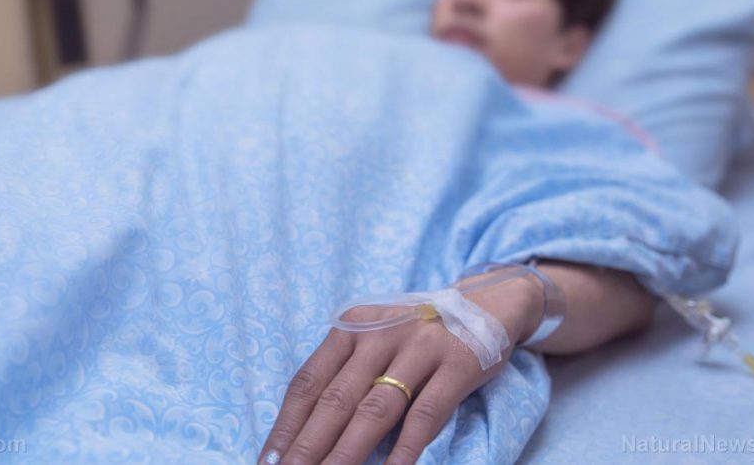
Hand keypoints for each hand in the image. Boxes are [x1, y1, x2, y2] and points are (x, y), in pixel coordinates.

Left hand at [258, 276, 542, 464]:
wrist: (484, 305)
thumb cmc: (414, 334)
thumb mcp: (373, 338)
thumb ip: (345, 375)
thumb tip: (305, 435)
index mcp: (350, 326)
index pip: (308, 382)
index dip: (286, 425)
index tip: (269, 461)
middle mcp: (380, 334)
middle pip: (336, 400)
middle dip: (308, 447)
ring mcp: (419, 348)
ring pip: (375, 411)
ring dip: (347, 454)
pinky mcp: (456, 366)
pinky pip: (424, 415)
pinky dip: (404, 450)